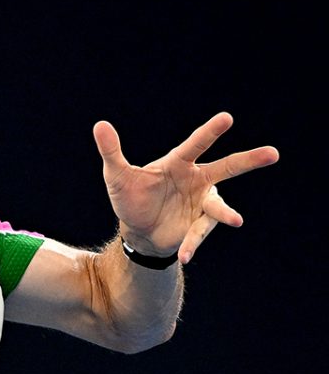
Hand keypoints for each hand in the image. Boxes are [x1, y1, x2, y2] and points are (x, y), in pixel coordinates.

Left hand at [93, 112, 278, 262]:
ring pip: (219, 207)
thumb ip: (111, 151)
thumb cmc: (130, 197)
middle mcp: (197, 180)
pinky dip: (192, 245)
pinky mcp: (198, 226)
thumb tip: (99, 125)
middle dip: (248, 161)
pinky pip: (198, 234)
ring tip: (235, 220)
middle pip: (226, 168)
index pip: (196, 145)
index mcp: (178, 164)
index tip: (227, 118)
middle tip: (273, 154)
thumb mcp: (116, 175)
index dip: (210, 132)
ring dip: (226, 213)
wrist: (137, 231)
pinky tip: (185, 255)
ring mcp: (201, 204)